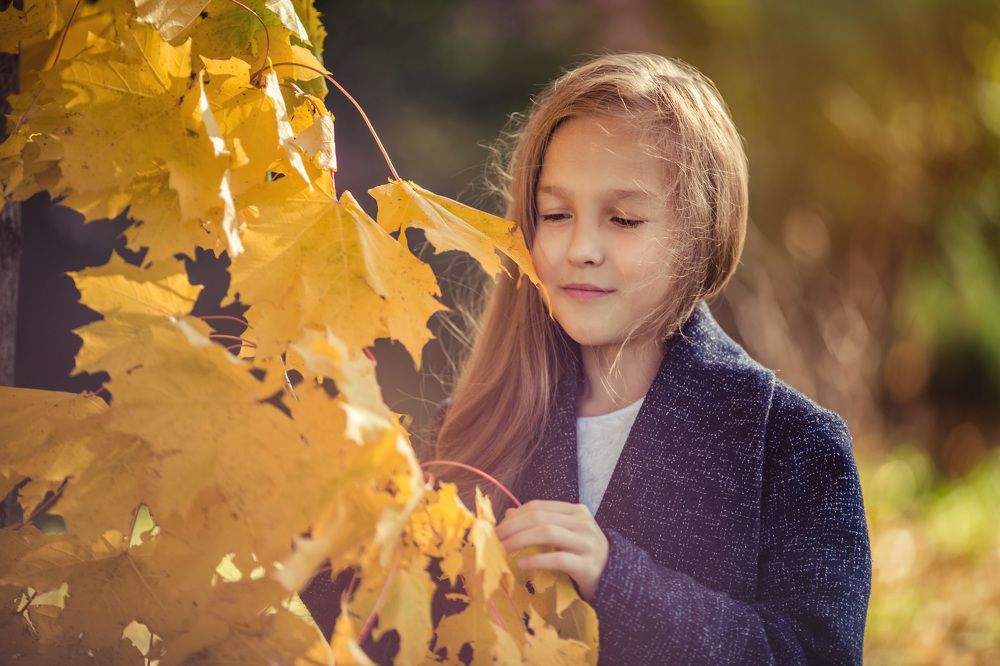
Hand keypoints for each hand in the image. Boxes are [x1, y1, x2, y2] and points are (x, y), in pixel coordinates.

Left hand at [494, 499, 608, 600]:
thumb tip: (509, 515)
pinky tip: (522, 563)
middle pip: (540, 517)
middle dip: (512, 527)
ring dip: (520, 540)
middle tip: (494, 539)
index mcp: (576, 511)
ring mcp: (587, 543)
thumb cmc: (583, 556)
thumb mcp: (563, 536)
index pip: (538, 507)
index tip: (497, 529)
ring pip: (547, 532)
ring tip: (503, 549)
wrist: (614, 579)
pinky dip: (536, 560)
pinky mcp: (588, 565)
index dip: (514, 516)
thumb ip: (540, 523)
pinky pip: (558, 559)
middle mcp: (583, 523)